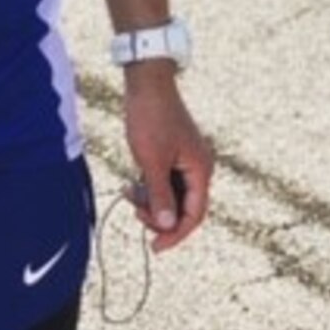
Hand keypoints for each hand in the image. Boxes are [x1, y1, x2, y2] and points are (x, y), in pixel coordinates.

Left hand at [123, 64, 213, 252]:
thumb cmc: (150, 118)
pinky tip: (132, 184)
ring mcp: (186, 160)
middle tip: (135, 212)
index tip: (155, 247)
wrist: (146, 81)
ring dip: (151, 200)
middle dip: (159, 215)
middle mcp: (198, 167)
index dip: (176, 234)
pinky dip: (150, 186)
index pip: (195, 215)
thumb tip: (166, 227)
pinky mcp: (174, 153)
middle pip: (184, 207)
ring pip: (172, 195)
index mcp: (201, 170)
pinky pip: (165, 181)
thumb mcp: (152, 161)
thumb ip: (160, 196)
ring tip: (129, 192)